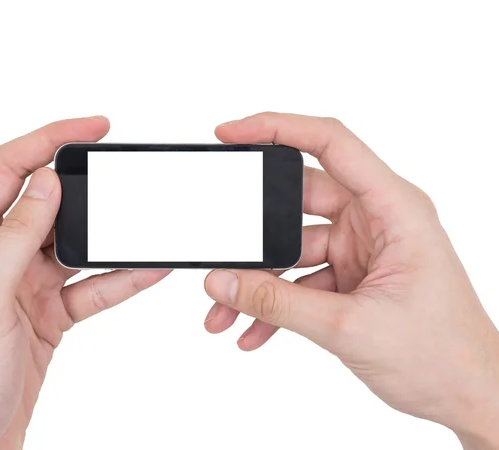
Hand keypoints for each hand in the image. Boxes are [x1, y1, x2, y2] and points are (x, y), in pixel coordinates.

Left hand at [0, 117, 169, 449]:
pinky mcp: (49, 315)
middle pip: (44, 203)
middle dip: (82, 182)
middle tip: (120, 169)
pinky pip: (91, 288)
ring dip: (108, 236)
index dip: (46, 140)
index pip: (6, 172)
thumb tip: (44, 184)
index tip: (91, 127)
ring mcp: (24, 287)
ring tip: (141, 223)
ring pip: (75, 247)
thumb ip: (15, 240)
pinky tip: (146, 270)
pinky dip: (120, 279)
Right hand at [203, 112, 498, 448]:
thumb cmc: (443, 355)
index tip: (231, 133)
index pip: (331, 143)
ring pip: (293, 248)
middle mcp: (376, 219)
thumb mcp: (349, 327)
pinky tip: (253, 329)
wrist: (468, 395)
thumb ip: (278, 304)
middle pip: (298, 200)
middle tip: (221, 248)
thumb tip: (224, 281)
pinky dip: (276, 303)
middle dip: (253, 231)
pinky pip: (301, 279)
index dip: (277, 128)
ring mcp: (362, 248)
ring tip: (226, 310)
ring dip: (259, 280)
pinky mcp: (351, 276)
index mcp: (394, 208)